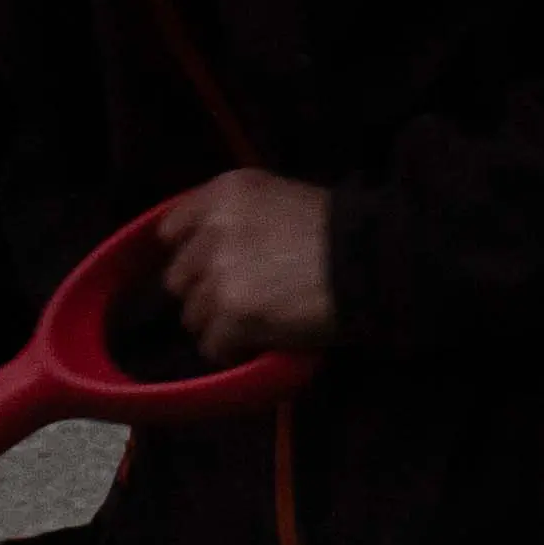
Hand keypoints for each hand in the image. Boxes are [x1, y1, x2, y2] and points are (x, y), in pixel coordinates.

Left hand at [155, 168, 338, 359]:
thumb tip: (211, 254)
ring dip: (219, 325)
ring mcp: (220, 272)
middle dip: (203, 293)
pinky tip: (260, 342)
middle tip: (237, 301)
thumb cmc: (338, 232)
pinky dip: (233, 350)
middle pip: (178, 278)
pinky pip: (212, 345)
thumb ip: (238, 219)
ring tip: (254, 324)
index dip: (190, 255)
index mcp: (225, 194)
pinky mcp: (232, 313)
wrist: (371, 263)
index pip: (172, 229)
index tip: (209, 269)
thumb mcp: (280, 200)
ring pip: (193, 316)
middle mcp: (214, 229)